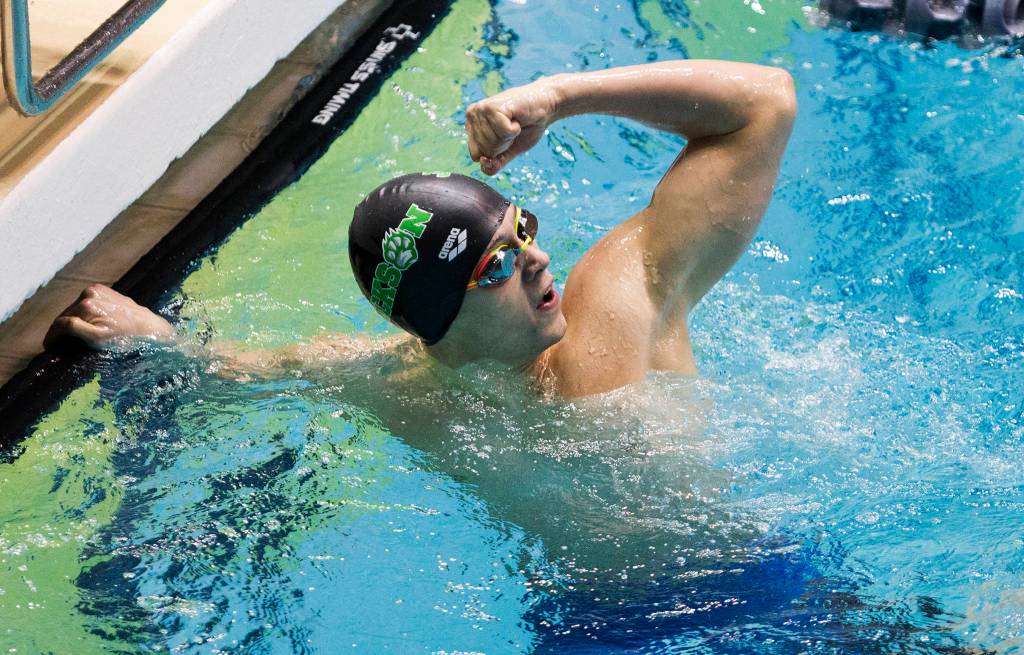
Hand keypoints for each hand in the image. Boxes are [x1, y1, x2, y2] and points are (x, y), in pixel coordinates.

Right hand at [44, 284, 175, 350]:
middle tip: (59, 345)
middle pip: (67, 314)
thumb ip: (73, 328)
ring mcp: (98, 289)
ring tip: (73, 337)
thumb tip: (57, 326)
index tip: (49, 348)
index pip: (59, 322)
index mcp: (86, 304)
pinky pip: (88, 303)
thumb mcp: (96, 338)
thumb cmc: (125, 339)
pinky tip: (89, 324)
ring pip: (76, 309)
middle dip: (62, 329)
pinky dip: (85, 314)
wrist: (150, 329)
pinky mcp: (105, 290)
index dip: (52, 337)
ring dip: (73, 321)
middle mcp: (90, 293)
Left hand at [465, 78, 558, 174]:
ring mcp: (481, 110)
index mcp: (471, 126)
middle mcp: (472, 115)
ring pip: (493, 143)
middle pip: (485, 151)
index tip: (505, 137)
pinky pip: (502, 132)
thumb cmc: (527, 127)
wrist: (545, 107)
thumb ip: (495, 163)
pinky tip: (516, 118)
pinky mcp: (493, 107)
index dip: (495, 152)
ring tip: (514, 122)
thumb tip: (483, 164)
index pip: (475, 156)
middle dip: (504, 144)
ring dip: (510, 136)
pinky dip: (514, 129)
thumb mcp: (509, 150)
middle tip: (511, 128)